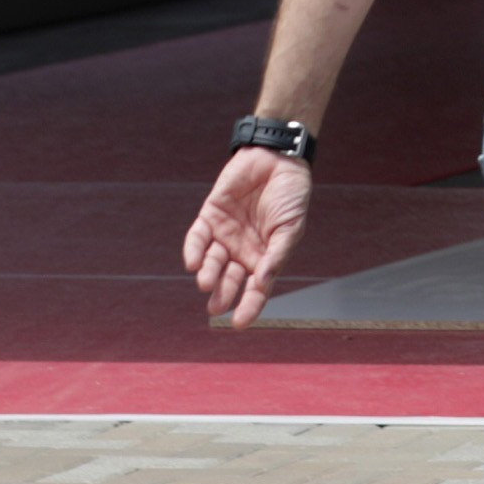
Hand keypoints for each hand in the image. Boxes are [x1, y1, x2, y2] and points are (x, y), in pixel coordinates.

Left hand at [185, 147, 313, 326]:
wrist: (276, 159)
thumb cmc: (291, 195)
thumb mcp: (291, 228)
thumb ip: (277, 254)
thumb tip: (264, 281)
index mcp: (265, 256)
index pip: (257, 288)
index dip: (249, 306)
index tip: (240, 324)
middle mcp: (243, 249)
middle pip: (230, 279)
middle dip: (222, 294)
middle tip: (215, 308)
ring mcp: (225, 234)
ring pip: (211, 262)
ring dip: (207, 274)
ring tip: (205, 283)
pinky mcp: (210, 216)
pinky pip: (197, 238)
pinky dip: (193, 251)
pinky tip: (192, 263)